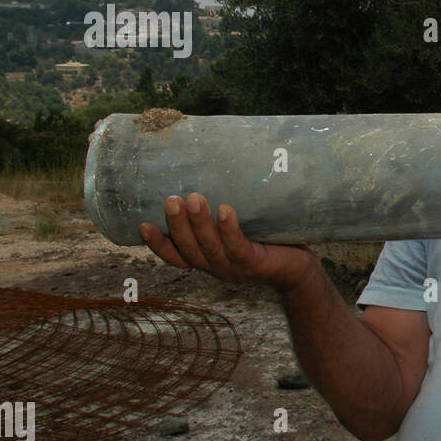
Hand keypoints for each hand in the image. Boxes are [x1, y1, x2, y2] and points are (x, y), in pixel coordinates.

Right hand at [139, 192, 316, 292]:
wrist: (298, 268)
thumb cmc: (265, 243)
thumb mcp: (237, 231)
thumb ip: (220, 215)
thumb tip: (209, 173)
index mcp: (206, 260)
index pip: (176, 256)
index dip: (158, 243)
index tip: (143, 223)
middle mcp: (215, 267)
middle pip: (189, 249)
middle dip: (178, 225)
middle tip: (171, 200)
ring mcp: (234, 268)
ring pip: (210, 248)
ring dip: (199, 223)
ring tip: (194, 198)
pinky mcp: (254, 263)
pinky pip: (237, 246)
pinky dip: (229, 229)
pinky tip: (225, 210)